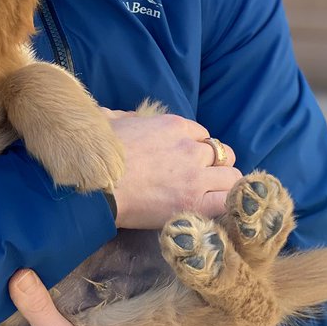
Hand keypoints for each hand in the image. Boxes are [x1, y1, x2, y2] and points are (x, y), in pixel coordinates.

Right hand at [101, 110, 240, 228]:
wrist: (94, 188)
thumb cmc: (97, 156)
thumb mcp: (111, 121)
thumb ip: (127, 117)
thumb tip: (129, 118)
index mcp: (173, 126)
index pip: (202, 135)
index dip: (196, 148)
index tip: (184, 162)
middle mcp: (190, 148)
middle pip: (222, 154)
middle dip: (213, 165)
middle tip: (198, 179)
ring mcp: (195, 175)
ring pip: (232, 176)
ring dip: (222, 185)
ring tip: (208, 196)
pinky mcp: (195, 202)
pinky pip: (228, 200)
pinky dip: (225, 204)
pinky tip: (213, 208)